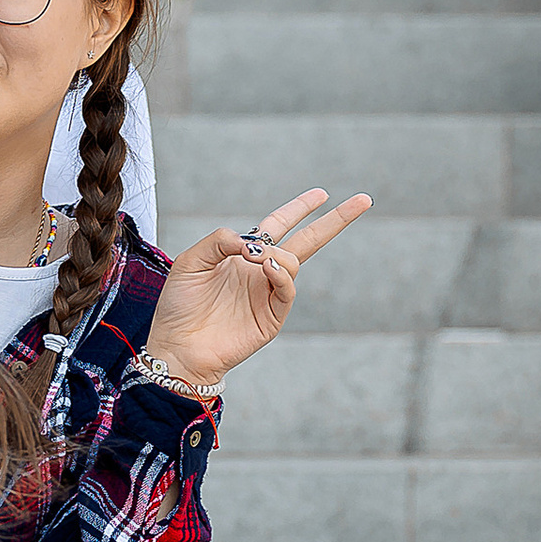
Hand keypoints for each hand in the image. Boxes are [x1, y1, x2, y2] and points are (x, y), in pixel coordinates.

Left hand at [141, 189, 371, 385]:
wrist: (176, 347)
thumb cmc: (179, 306)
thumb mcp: (191, 260)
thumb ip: (219, 240)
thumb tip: (253, 241)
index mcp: (242, 256)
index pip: (278, 225)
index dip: (299, 208)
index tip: (322, 194)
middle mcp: (260, 272)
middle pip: (306, 241)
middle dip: (334, 221)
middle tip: (364, 200)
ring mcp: (268, 295)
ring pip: (294, 262)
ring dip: (280, 254)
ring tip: (259, 259)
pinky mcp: (271, 318)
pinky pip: (287, 290)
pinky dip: (282, 275)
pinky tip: (268, 267)